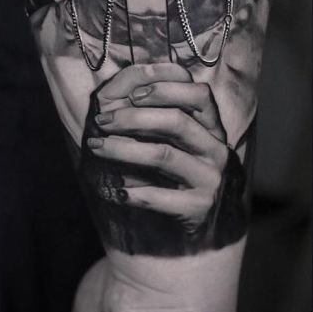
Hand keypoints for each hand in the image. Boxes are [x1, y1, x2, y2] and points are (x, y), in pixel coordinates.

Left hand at [87, 62, 229, 233]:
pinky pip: (156, 196)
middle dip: (133, 118)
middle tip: (102, 121)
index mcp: (213, 127)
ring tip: (97, 147)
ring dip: (123, 150)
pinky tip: (112, 189)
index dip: (166, 89)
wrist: (215, 222)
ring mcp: (209, 178)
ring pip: (163, 156)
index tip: (132, 94)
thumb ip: (165, 116)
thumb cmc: (189, 172)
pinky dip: (129, 191)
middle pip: (177, 122)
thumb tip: (128, 89)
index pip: (199, 94)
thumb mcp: (186, 141)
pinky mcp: (197, 207)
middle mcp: (215, 149)